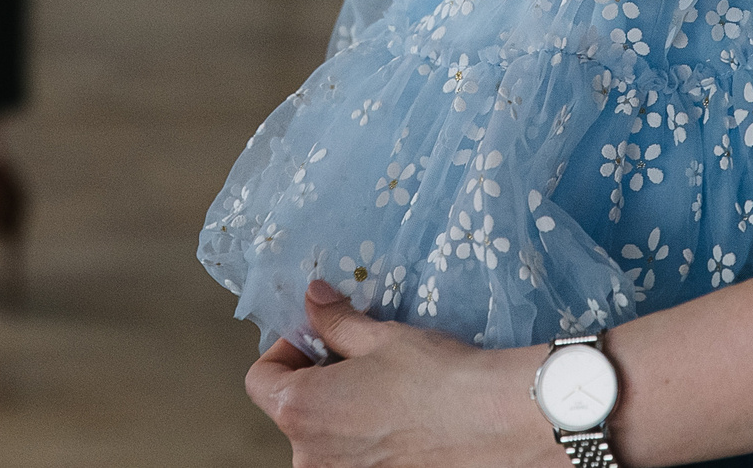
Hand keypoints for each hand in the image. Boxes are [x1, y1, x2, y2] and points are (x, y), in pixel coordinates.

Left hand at [247, 280, 557, 467]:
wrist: (493, 422)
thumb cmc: (437, 381)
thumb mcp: (379, 337)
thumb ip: (335, 321)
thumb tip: (313, 300)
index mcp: (300, 411)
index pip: (260, 380)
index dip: (284, 350)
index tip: (314, 338)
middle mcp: (311, 457)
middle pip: (292, 411)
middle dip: (317, 382)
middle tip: (356, 359)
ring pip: (324, 440)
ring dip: (341, 415)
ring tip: (383, 392)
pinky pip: (353, 460)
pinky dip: (366, 442)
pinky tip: (399, 420)